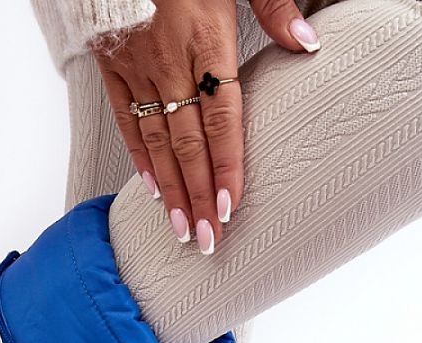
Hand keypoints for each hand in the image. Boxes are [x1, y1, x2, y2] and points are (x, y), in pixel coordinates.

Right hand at [93, 0, 320, 251]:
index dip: (225, 166)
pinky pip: (127, 121)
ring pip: (155, 142)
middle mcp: (170, 63)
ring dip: (170, 191)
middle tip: (206, 240)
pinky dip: (139, 158)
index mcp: (207, 39)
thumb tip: (308, 43)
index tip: (229, 206)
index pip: (221, 118)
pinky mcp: (113, 68)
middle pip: (188, 144)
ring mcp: (137, 69)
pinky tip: (153, 189)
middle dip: (198, 196)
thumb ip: (275, 6)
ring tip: (180, 229)